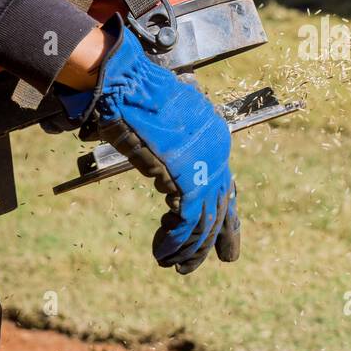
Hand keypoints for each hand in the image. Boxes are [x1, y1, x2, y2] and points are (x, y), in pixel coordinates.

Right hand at [56, 19, 239, 273]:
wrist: (125, 84)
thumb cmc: (131, 95)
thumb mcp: (157, 121)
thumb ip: (162, 144)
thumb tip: (154, 162)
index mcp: (213, 134)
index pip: (224, 181)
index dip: (224, 209)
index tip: (222, 230)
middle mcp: (217, 149)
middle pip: (221, 202)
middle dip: (219, 235)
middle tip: (225, 258)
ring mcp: (205, 163)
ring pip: (205, 218)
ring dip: (191, 247)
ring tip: (177, 265)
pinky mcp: (187, 177)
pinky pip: (186, 221)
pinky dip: (175, 241)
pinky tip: (163, 254)